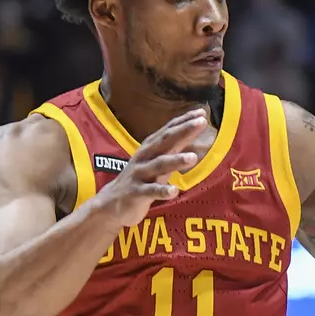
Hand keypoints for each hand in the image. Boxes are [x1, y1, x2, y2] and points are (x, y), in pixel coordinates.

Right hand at [97, 109, 206, 227]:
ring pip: (158, 165)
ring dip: (176, 161)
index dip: (184, 121)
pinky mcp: (136, 193)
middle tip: (201, 122)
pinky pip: (150, 191)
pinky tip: (174, 191)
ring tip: (193, 157)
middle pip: (165, 141)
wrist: (112, 203)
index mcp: (151, 148)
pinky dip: (162, 191)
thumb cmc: (141, 180)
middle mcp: (145, 157)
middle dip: (183, 131)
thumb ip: (172, 147)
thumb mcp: (157, 161)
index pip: (169, 130)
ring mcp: (140, 174)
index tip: (202, 112)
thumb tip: (192, 132)